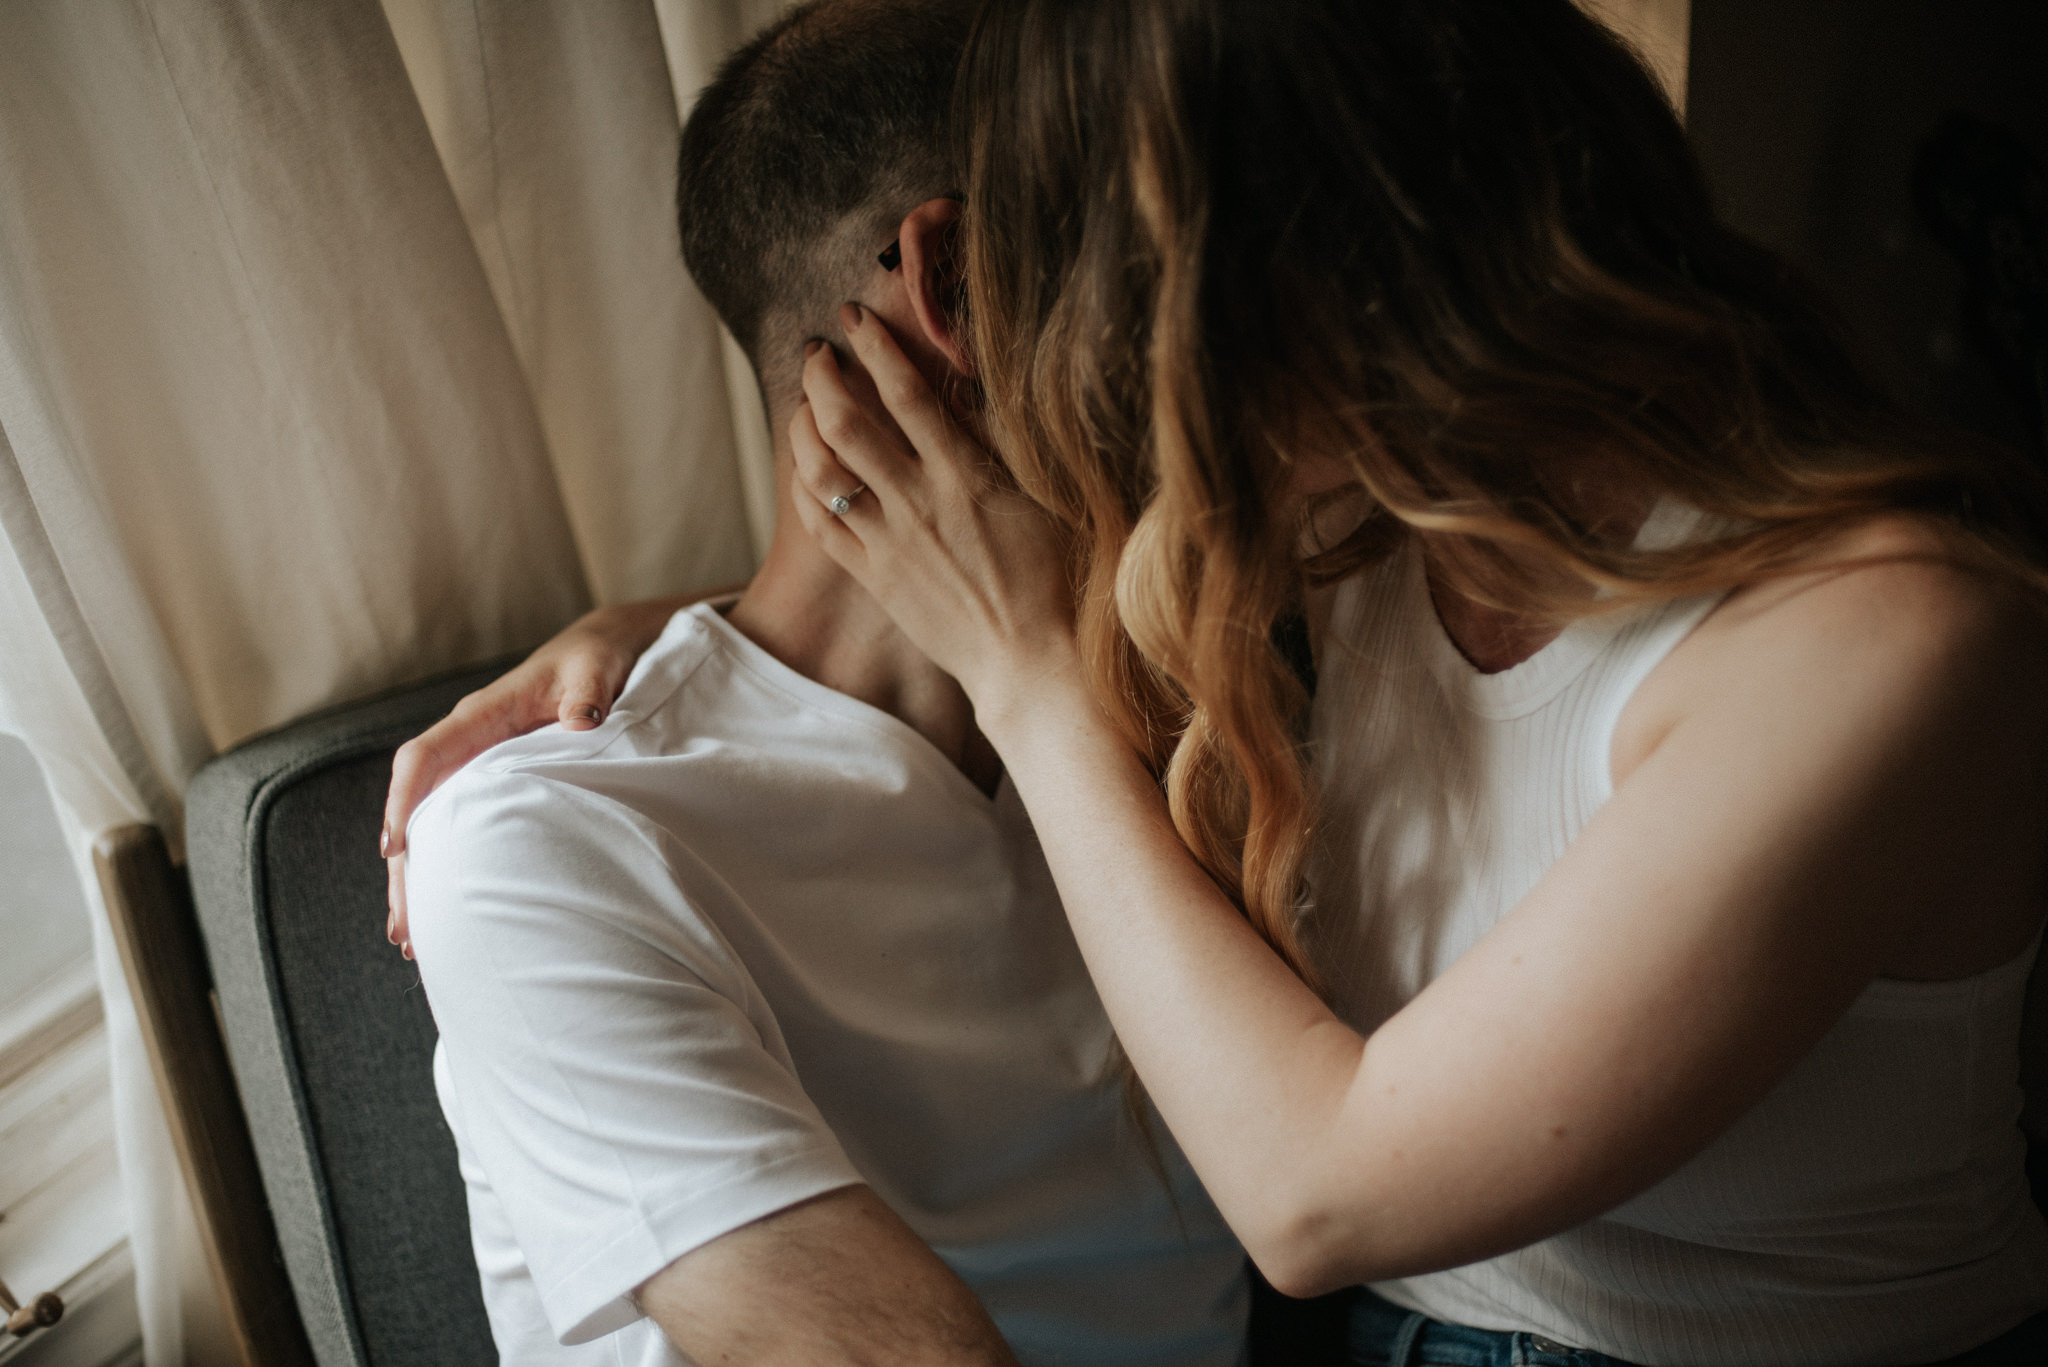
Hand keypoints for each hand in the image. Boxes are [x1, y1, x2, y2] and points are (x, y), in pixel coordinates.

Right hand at [381, 593, 717, 954]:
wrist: (606, 651)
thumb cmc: (597, 659)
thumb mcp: (596, 668)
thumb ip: (588, 692)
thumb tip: (582, 720)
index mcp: (483, 714)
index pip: (426, 756)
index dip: (406, 800)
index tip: (396, 848)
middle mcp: (470, 742)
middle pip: (419, 806)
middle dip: (404, 866)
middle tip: (403, 926)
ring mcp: (479, 766)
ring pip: (435, 826)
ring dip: (420, 878)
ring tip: (411, 938)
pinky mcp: (495, 785)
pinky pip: (461, 827)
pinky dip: (449, 867)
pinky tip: (446, 912)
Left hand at [789, 305, 1076, 721]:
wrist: (1026, 659)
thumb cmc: (1050, 578)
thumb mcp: (1043, 499)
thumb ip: (1002, 444)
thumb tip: (967, 391)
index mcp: (965, 477)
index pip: (908, 394)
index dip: (875, 347)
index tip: (856, 318)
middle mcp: (918, 504)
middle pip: (846, 423)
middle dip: (822, 377)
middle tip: (818, 353)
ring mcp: (889, 543)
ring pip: (822, 471)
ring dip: (802, 427)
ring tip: (804, 405)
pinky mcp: (874, 577)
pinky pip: (820, 524)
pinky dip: (805, 487)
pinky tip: (806, 468)